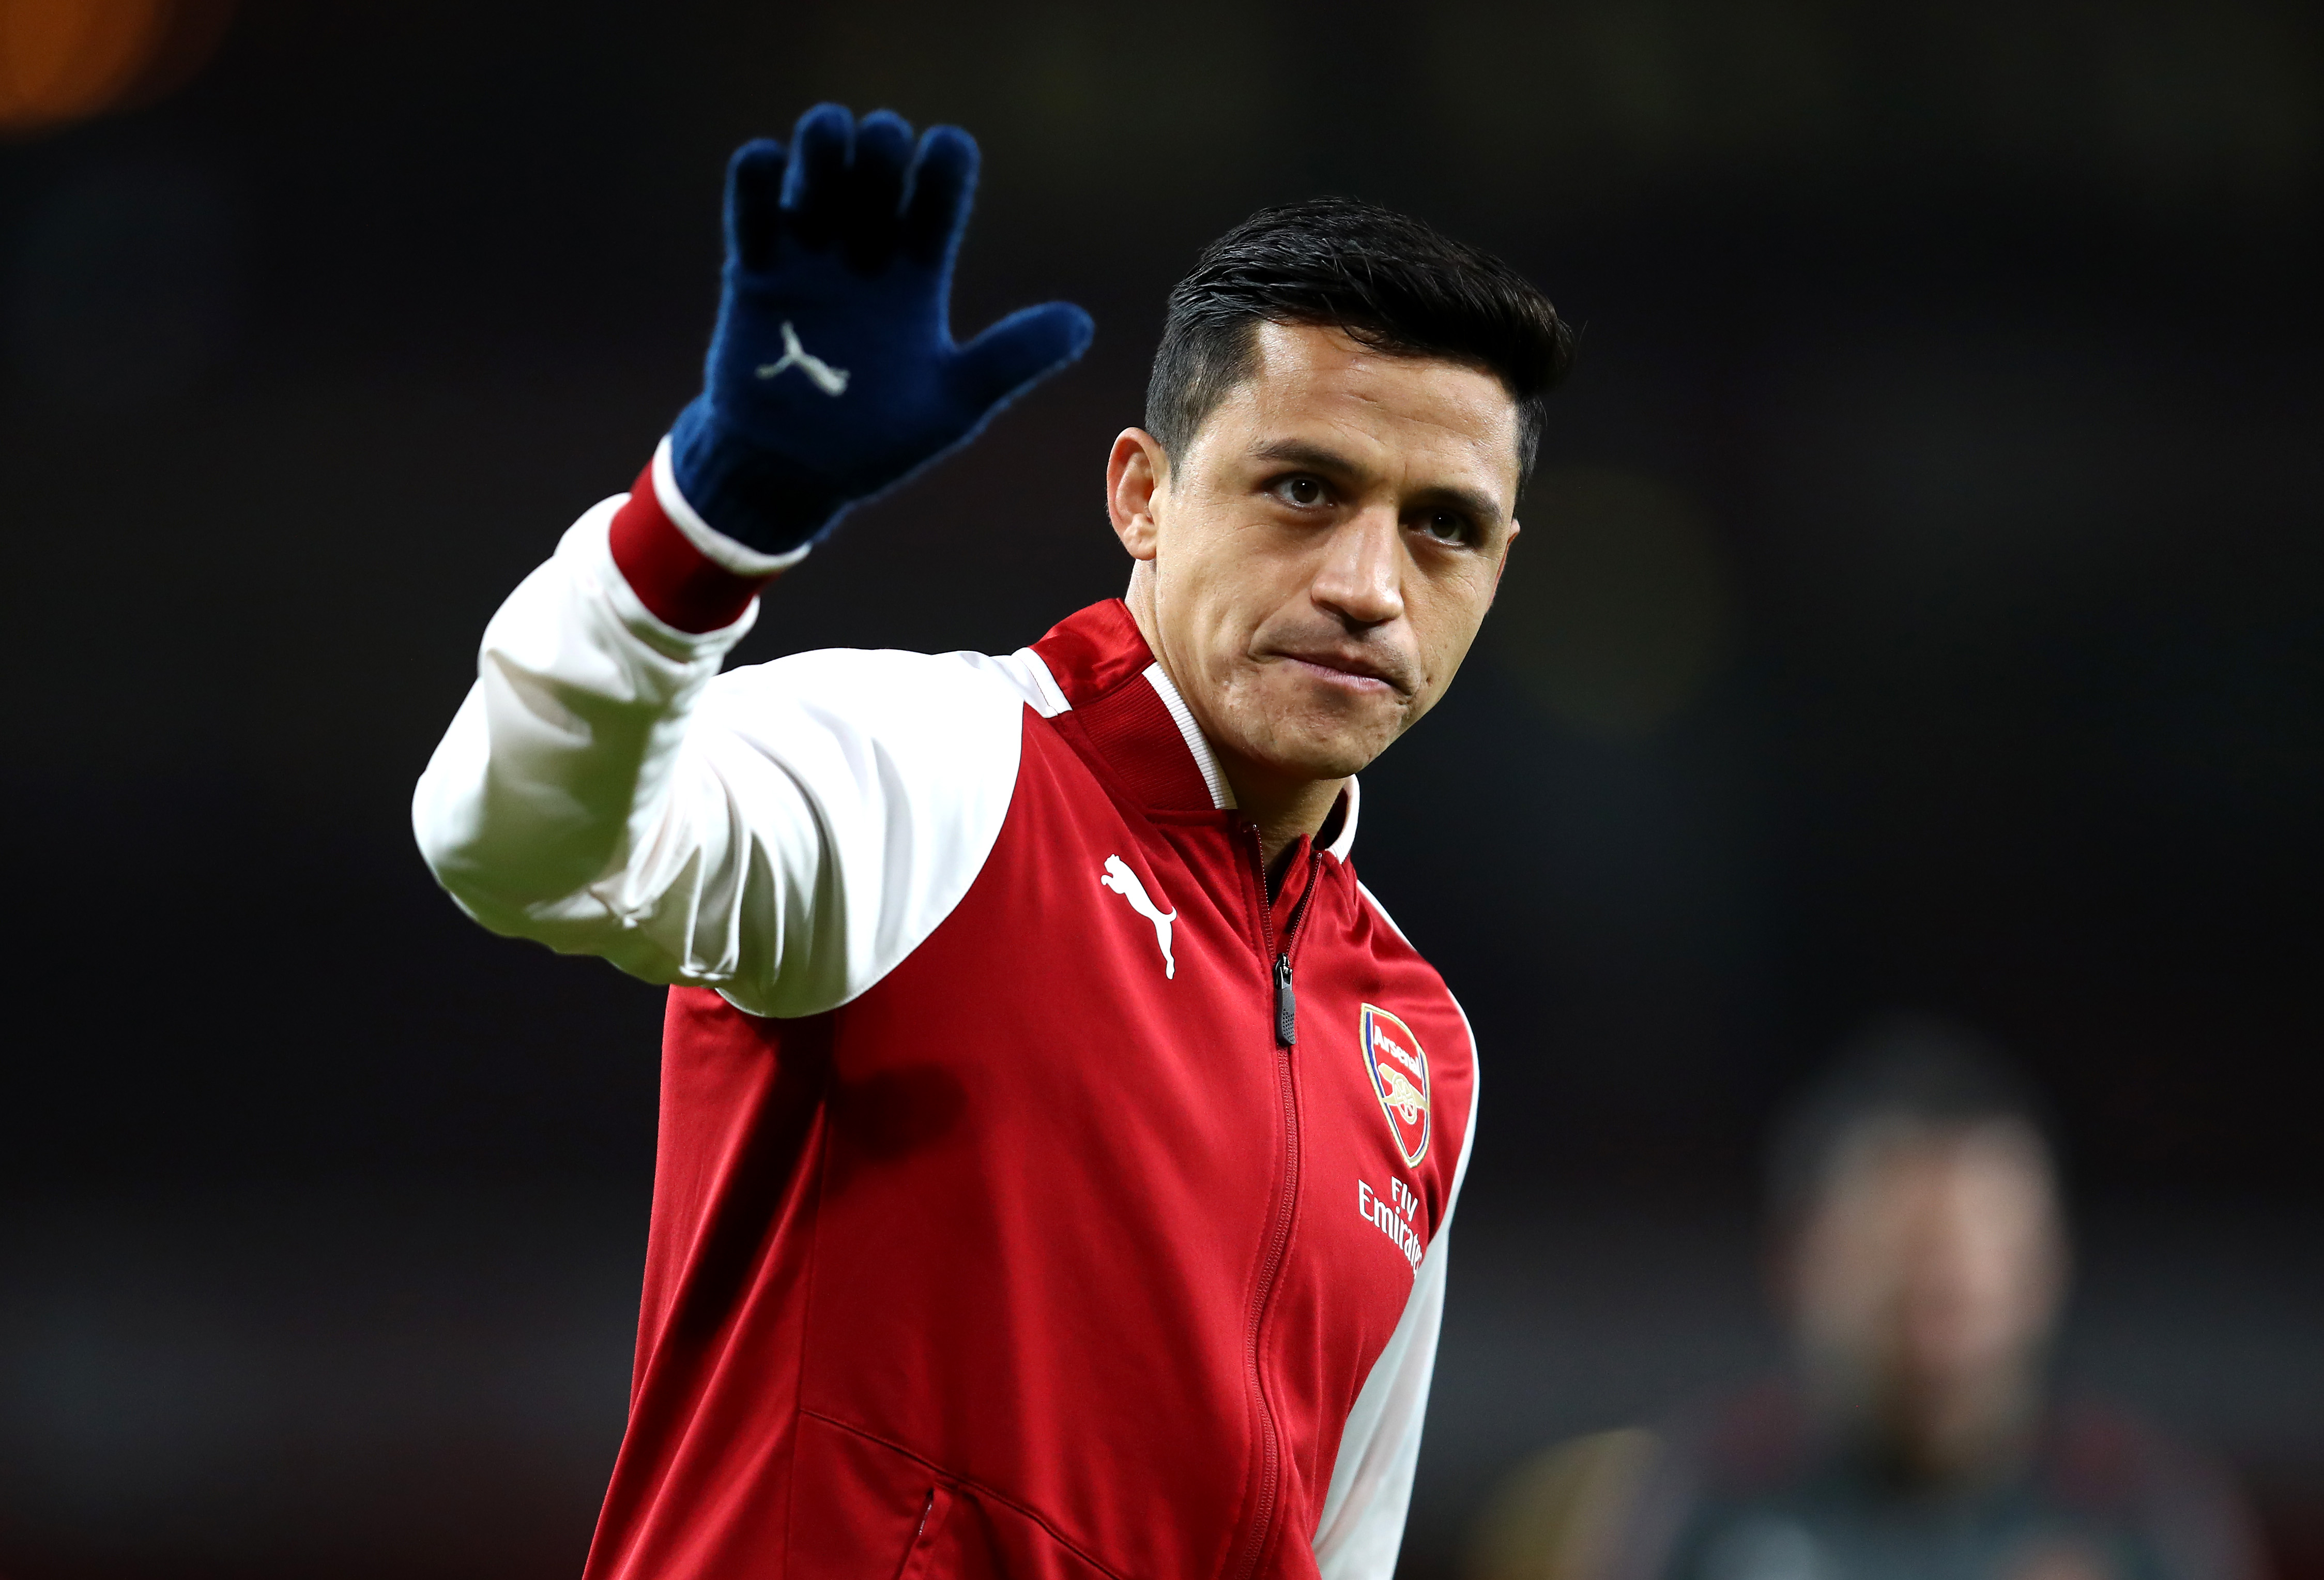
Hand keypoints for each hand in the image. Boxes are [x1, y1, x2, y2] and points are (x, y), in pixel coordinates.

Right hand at [668, 104, 1094, 559]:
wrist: (792, 477)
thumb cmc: (877, 443)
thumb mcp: (953, 403)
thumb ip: (1012, 357)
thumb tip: (1082, 323)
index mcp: (918, 270)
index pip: (942, 179)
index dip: (944, 159)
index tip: (937, 176)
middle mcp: (867, 248)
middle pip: (881, 148)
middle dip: (881, 145)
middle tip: (874, 199)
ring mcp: (810, 253)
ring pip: (820, 150)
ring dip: (825, 138)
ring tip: (821, 178)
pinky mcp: (754, 266)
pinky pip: (754, 187)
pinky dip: (763, 169)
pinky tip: (777, 193)